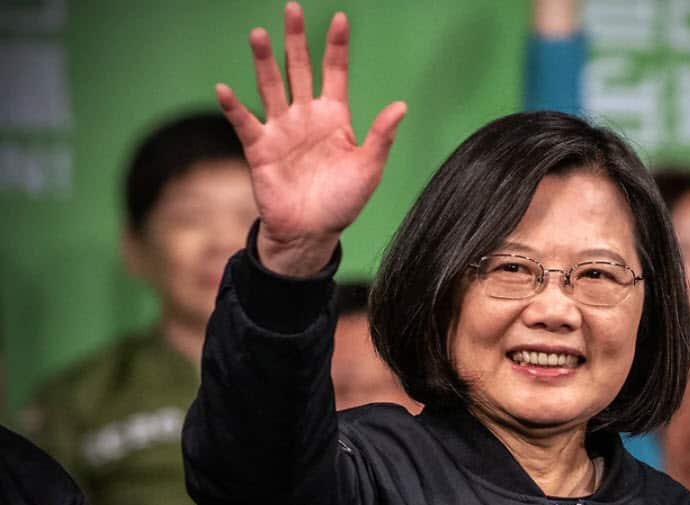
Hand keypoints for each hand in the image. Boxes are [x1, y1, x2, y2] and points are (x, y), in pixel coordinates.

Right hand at [217, 2, 405, 276]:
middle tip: (292, 8)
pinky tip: (224, 88)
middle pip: (299, 69)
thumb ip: (381, 136)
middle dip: (296, 40)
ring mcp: (281, 131)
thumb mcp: (369, 168)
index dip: (337, 47)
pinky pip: (245, 123)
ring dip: (264, 62)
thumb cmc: (342, 202)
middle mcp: (306, 117)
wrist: (312, 233)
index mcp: (334, 118)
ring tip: (259, 34)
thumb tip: (401, 105)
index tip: (340, 18)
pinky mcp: (260, 149)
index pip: (335, 73)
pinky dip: (234, 107)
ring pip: (271, 87)